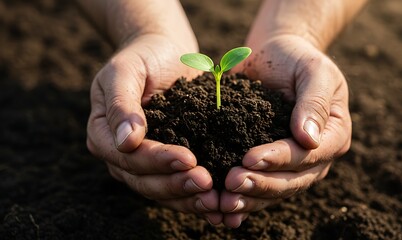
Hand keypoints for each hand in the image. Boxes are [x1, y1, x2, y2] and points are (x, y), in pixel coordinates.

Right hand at [86, 34, 221, 223]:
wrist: (165, 53)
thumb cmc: (143, 56)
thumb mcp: (126, 70)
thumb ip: (121, 104)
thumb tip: (124, 142)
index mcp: (104, 134)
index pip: (128, 157)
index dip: (157, 161)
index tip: (188, 158)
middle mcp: (121, 155)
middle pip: (144, 181)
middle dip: (176, 184)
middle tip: (207, 183)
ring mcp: (144, 163)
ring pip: (162, 190)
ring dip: (188, 198)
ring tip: (216, 201)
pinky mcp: (168, 163)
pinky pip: (179, 184)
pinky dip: (197, 196)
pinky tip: (219, 203)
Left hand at [222, 35, 351, 227]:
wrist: (275, 56)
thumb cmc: (296, 59)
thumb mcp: (313, 70)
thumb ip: (314, 102)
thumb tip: (309, 139)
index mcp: (333, 135)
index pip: (308, 155)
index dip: (280, 159)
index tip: (250, 158)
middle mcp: (315, 156)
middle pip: (292, 181)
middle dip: (261, 184)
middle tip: (232, 183)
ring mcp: (291, 164)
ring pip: (274, 190)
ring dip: (249, 198)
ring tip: (223, 203)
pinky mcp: (269, 164)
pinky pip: (258, 185)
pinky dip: (241, 198)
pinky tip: (221, 207)